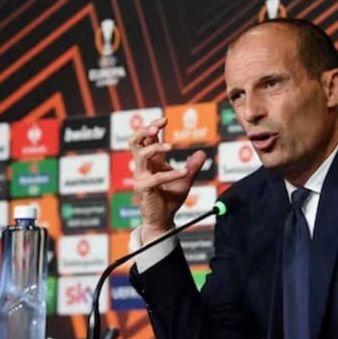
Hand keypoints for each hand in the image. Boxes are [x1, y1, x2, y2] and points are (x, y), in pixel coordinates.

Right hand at [129, 117, 205, 242]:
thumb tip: (202, 152)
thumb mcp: (186, 179)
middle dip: (144, 130)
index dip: (152, 126)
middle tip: (158, 126)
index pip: (146, 138)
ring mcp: (141, 176)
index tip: (164, 119)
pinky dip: (171, 174)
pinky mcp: (144, 188)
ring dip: (154, 147)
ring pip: (140, 154)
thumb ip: (193, 166)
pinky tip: (184, 173)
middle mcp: (143, 166)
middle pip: (134, 141)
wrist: (164, 219)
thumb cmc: (170, 199)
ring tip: (171, 146)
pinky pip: (156, 177)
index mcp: (151, 160)